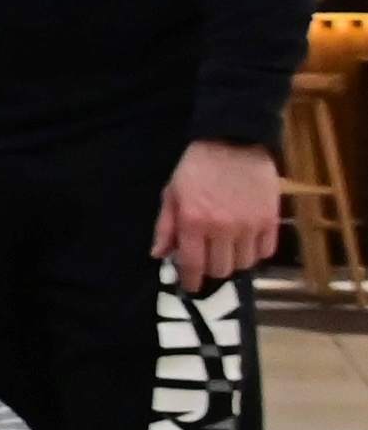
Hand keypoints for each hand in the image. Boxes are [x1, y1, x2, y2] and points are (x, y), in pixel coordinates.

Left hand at [154, 139, 283, 296]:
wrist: (233, 143)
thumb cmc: (197, 168)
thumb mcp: (172, 193)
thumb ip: (165, 226)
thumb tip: (159, 255)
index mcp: (193, 222)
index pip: (192, 264)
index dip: (190, 280)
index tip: (190, 286)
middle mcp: (222, 229)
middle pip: (220, 269)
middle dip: (211, 269)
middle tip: (208, 259)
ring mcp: (249, 226)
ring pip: (243, 264)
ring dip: (233, 261)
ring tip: (227, 249)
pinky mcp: (271, 220)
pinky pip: (265, 252)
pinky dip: (256, 253)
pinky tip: (246, 243)